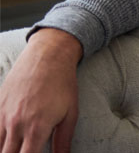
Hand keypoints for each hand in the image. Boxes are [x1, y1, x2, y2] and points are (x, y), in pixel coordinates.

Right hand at [0, 28, 81, 152]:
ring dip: (5, 149)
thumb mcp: (70, 113)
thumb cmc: (63, 84)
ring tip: (15, 147)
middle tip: (24, 151)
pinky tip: (5, 140)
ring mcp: (3, 115)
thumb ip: (63, 141)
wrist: (47, 56)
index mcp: (37, 128)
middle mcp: (16, 124)